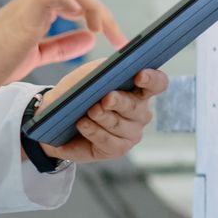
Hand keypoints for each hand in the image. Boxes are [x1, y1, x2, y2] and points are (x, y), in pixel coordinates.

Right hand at [0, 0, 124, 97]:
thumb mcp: (36, 56)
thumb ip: (62, 46)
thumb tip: (90, 38)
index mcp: (36, 13)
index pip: (75, 5)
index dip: (99, 19)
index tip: (115, 40)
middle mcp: (34, 4)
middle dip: (104, 14)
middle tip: (120, 38)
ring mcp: (30, 4)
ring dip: (96, 8)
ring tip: (106, 31)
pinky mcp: (26, 10)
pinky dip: (75, 2)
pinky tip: (87, 21)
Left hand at [35, 58, 167, 163]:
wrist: (59, 120)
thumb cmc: (78, 94)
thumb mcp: (86, 76)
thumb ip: (99, 70)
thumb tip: (108, 68)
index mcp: (138, 89)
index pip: (157, 83)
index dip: (152, 79)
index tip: (139, 75)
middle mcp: (140, 112)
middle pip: (135, 106)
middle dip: (120, 101)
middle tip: (107, 98)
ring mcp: (132, 132)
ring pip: (119, 124)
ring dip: (103, 117)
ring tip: (89, 111)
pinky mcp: (119, 149)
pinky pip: (108, 141)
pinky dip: (94, 131)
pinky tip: (83, 124)